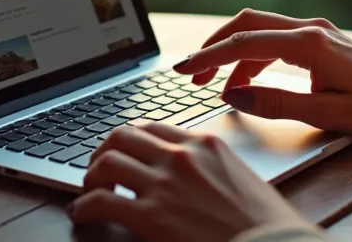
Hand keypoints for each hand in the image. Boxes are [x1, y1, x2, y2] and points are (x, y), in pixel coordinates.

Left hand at [69, 123, 312, 241]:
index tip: (123, 152)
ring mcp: (165, 184)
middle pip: (122, 135)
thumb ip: (211, 168)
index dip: (130, 140)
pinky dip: (85, 206)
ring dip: (91, 176)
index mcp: (205, 145)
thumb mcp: (242, 179)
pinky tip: (84, 213)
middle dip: (104, 150)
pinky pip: (100, 200)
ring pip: (106, 162)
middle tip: (99, 168)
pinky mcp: (150, 216)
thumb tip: (191, 177)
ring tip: (90, 190)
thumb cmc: (266, 225)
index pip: (152, 127)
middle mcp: (181, 157)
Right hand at [173, 9, 351, 135]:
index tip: (183, 70)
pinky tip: (249, 81)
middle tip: (192, 74)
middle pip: (247, 24)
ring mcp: (316, 31)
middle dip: (215, 46)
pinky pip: (276, 39)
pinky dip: (254, 56)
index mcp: (309, 44)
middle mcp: (310, 28)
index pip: (245, 43)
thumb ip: (276, 103)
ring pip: (260, 30)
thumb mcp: (327, 113)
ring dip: (234, 53)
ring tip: (218, 86)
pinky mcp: (322, 39)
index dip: (209, 56)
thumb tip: (234, 97)